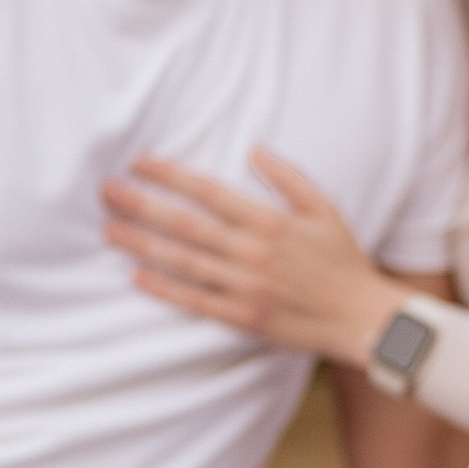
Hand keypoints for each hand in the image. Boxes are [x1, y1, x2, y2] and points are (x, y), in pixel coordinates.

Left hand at [102, 149, 398, 363]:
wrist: (362, 317)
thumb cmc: (343, 260)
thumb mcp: (323, 209)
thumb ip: (287, 177)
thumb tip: (253, 149)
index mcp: (270, 221)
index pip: (208, 191)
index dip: (170, 175)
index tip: (140, 162)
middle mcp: (253, 252)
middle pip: (185, 224)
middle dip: (142, 205)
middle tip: (107, 191)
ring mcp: (246, 287)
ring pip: (183, 261)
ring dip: (142, 244)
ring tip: (110, 229)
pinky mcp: (243, 318)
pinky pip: (196, 301)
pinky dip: (165, 289)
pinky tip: (137, 276)